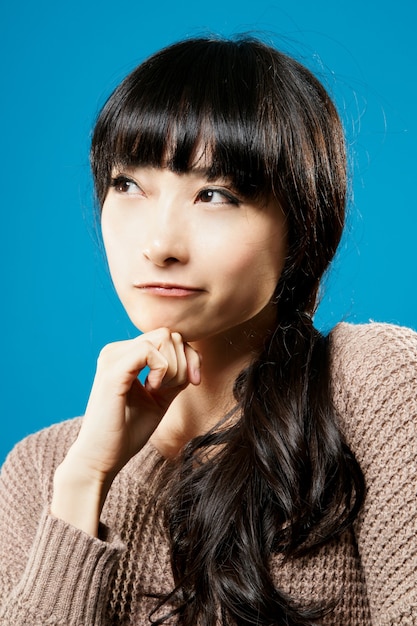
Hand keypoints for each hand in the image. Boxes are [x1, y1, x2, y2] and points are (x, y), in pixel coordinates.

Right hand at [51, 328, 199, 534]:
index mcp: (124, 355)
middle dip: (184, 361)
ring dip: (175, 367)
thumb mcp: (160, 398)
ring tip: (160, 390)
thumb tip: (192, 357)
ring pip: (163, 338)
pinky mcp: (113, 370)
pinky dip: (163, 369)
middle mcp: (116, 350)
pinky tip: (153, 388)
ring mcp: (112, 358)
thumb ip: (175, 376)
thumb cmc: (127, 431)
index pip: (168, 336)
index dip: (189, 356)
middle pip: (169, 334)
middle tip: (174, 389)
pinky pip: (150, 350)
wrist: (101, 458)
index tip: (194, 382)